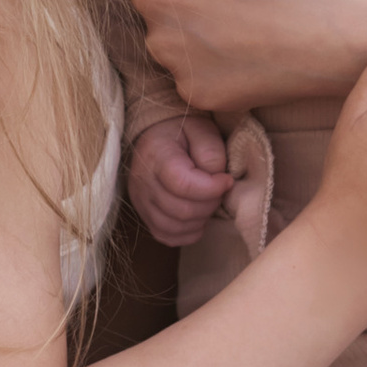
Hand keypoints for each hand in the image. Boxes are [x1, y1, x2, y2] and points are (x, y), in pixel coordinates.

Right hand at [128, 112, 232, 247]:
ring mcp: (140, 201)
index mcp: (156, 155)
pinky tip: (199, 217)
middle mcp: (142, 181)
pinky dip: (188, 233)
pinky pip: (167, 237)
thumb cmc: (183, 132)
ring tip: (210, 201)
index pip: (182, 184)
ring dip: (201, 219)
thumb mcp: (201, 129)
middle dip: (210, 204)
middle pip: (181, 210)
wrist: (157, 137)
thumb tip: (218, 178)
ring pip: (174, 227)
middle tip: (220, 191)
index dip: (212, 188)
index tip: (226, 180)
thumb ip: (211, 151)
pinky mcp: (144, 215)